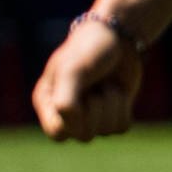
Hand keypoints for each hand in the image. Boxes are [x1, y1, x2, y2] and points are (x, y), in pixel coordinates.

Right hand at [33, 19, 144, 142]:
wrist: (119, 36)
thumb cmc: (90, 48)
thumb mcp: (73, 69)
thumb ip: (65, 99)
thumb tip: (70, 125)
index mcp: (48, 103)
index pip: (58, 133)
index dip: (75, 119)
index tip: (83, 96)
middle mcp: (66, 114)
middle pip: (85, 135)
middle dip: (98, 108)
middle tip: (97, 86)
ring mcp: (90, 116)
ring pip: (105, 131)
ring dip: (112, 104)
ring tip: (106, 85)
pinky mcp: (112, 114)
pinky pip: (121, 128)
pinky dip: (124, 108)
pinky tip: (117, 91)